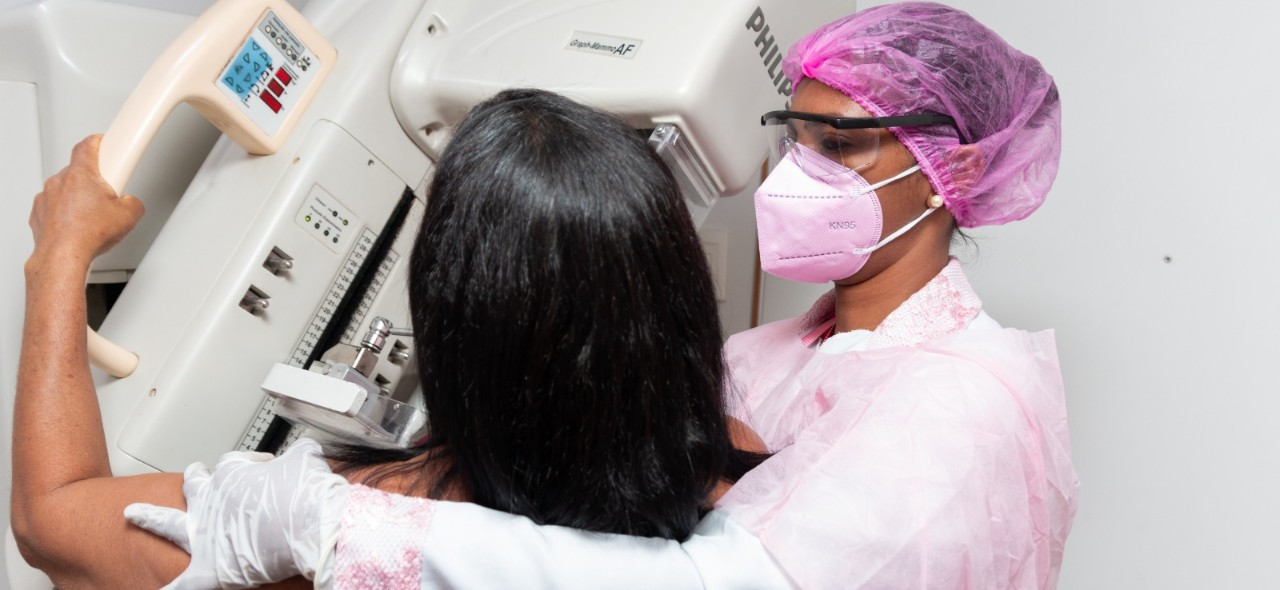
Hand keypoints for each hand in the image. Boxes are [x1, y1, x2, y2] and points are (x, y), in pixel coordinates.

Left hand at [28, 135, 142, 266]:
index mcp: (81, 175)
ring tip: (91, 218)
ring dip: (77, 199)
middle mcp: (59, 182)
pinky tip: (77, 228)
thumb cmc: (88, 235)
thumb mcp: (129, 215)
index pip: (86, 146)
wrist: (63, 256)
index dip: (96, 142)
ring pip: (64, 191)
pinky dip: (64, 215)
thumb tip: (131, 203)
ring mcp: (46, 198)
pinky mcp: (39, 215)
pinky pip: (53, 208)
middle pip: (78, 172)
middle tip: (105, 196)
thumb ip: (133, 202)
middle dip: (92, 181)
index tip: (102, 142)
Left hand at [124, 439, 350, 588]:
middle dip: (193, 478)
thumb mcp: (308, 459)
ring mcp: (205, 533)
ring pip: (168, 523)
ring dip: (151, 518)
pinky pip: (181, 585)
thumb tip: (305, 450)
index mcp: (235, 474)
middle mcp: (212, 500)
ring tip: (135, 514)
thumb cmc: (311, 493)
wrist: (312, 523)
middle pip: (193, 483)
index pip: (233, 464)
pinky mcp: (208, 568)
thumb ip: (300, 454)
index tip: (265, 466)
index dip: (249, 464)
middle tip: (194, 473)